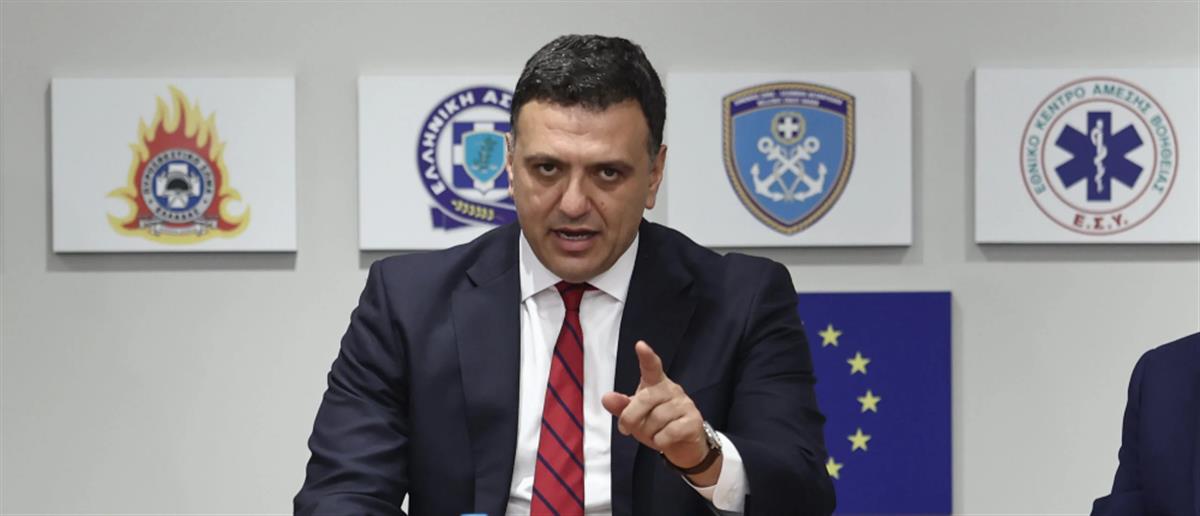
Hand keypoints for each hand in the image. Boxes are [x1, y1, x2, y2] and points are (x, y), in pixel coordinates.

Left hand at [601, 341, 719, 484]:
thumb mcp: (635, 417)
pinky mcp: (693, 421)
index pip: (651, 367)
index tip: (640, 345)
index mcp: (656, 384)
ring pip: (657, 418)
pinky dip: (660, 440)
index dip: (646, 356)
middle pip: (645, 399)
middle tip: (626, 429)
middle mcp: (671, 389)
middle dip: (631, 417)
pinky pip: (669, 432)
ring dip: (649, 432)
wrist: (683, 446)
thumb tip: (606, 398)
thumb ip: (622, 407)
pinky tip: (664, 440)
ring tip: (654, 433)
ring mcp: (685, 404)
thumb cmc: (656, 425)